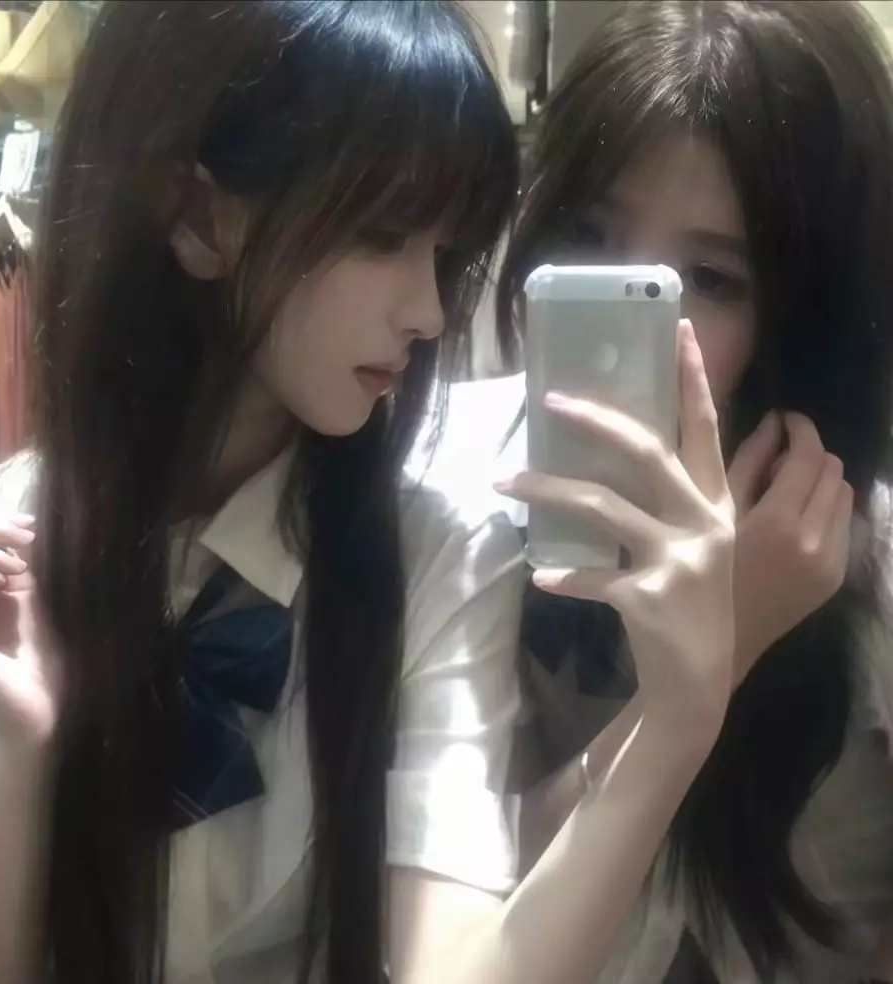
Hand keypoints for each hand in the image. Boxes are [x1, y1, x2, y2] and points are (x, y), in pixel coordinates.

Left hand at [498, 320, 734, 731]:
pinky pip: (593, 577)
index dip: (692, 378)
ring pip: (603, 507)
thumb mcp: (694, 544)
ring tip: (503, 482)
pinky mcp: (649, 598)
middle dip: (597, 420)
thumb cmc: (688, 603)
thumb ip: (666, 501)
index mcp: (717, 503)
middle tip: (551, 399)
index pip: (705, 428)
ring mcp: (679, 561)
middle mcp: (704, 523)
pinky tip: (539, 575)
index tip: (678, 327)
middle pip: (648, 452)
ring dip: (547, 491)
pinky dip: (562, 575)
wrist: (697, 684)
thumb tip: (606, 452)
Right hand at [727, 411, 852, 684]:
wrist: (714, 646)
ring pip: (844, 497)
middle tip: (776, 458)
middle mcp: (814, 541)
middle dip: (810, 455)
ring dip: (820, 483)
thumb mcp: (713, 512)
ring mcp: (830, 563)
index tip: (785, 420)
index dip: (801, 429)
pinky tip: (790, 522)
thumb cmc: (698, 573)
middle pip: (834, 472)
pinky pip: (841, 526)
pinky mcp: (835, 579)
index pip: (810, 457)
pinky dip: (822, 511)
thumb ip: (748, 463)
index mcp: (778, 523)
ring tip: (783, 491)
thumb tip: (774, 424)